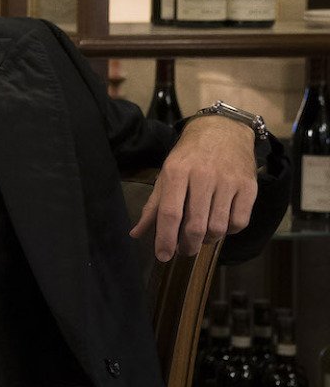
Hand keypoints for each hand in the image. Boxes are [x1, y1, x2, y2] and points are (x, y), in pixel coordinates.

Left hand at [132, 115, 259, 259]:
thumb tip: (137, 233)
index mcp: (177, 172)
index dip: (165, 239)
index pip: (170, 213)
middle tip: (184, 250)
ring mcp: (228, 181)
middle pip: (195, 224)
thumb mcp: (166, 175)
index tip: (162, 256)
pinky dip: (228, 231)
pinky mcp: (249, 186)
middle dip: (188, 245)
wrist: (223, 130)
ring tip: (201, 238)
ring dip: (208, 240)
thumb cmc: (189, 157)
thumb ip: (153, 206)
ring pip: (218, 226)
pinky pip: (239, 221)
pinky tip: (220, 226)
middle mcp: (203, 176)